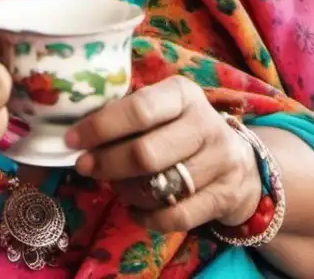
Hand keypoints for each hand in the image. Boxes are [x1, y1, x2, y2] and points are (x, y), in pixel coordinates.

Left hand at [67, 76, 261, 231]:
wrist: (240, 161)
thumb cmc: (184, 130)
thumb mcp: (163, 110)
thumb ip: (127, 116)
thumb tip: (76, 135)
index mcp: (184, 95)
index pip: (140, 109)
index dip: (101, 127)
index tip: (72, 140)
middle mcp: (206, 124)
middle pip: (146, 154)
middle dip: (107, 164)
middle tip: (85, 167)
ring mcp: (220, 161)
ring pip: (158, 188)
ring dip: (126, 191)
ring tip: (117, 186)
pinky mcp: (225, 196)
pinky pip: (175, 217)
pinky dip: (147, 217)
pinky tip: (136, 209)